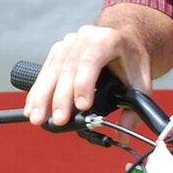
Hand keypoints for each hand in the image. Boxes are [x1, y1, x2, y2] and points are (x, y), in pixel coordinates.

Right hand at [24, 24, 151, 127]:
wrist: (123, 39)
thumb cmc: (131, 60)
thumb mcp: (141, 81)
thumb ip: (135, 107)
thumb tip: (123, 135)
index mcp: (108, 39)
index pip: (91, 60)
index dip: (84, 83)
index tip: (82, 106)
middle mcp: (85, 37)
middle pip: (68, 67)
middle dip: (61, 96)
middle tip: (58, 120)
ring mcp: (69, 42)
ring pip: (52, 69)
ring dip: (42, 96)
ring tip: (37, 118)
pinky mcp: (58, 51)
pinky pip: (45, 71)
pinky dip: (37, 91)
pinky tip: (31, 108)